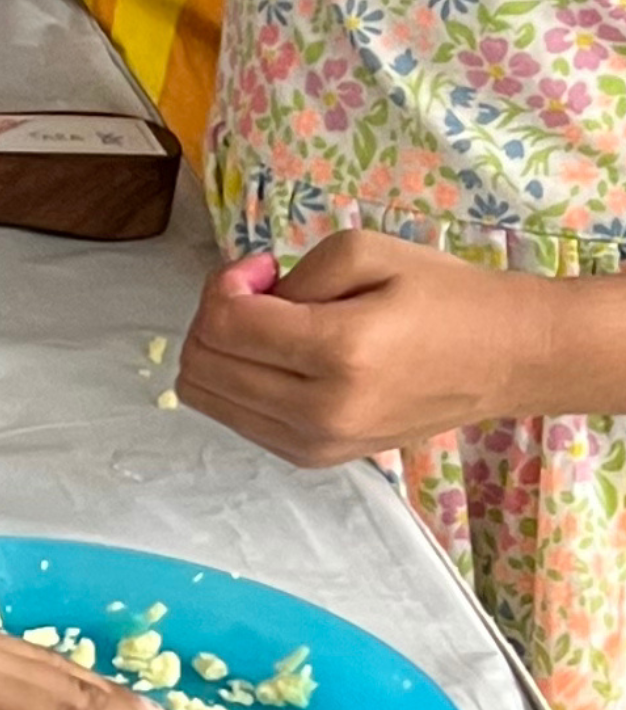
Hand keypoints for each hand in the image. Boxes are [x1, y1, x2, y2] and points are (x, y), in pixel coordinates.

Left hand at [174, 234, 560, 467]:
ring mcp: (316, 443)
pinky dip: (237, 382)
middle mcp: (321, 410)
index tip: (261, 266)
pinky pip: (235, 420)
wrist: (508, 359)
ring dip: (219, 351)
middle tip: (260, 291)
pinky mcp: (314, 458)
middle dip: (213, 316)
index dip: (223, 284)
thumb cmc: (445, 297)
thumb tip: (238, 302)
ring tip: (269, 323)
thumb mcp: (366, 251)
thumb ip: (289, 275)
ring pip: (206, 398)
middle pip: (201, 366)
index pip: (224, 325)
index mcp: (340, 353)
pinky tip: (280, 357)